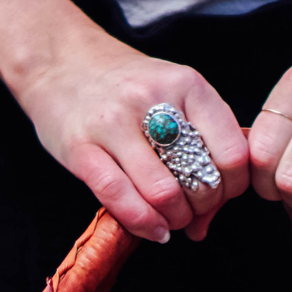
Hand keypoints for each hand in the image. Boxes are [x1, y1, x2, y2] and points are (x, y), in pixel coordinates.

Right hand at [11, 28, 249, 242]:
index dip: (233, 188)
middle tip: (193, 210)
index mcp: (186, 85)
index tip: (221, 195)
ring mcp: (113, 123)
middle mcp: (152, 99)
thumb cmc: (124, 85)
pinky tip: (152, 229)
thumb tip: (215, 211)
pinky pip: (119, 197)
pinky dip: (143, 224)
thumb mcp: (174, 94)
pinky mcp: (80, 147)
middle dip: (203, 208)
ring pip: (163, 194)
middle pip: (200, 178)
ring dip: (174, 219)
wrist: (59, 61)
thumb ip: (203, 140)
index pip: (233, 153)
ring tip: (171, 220)